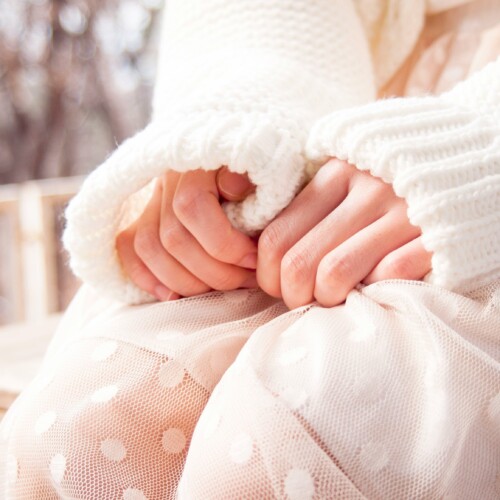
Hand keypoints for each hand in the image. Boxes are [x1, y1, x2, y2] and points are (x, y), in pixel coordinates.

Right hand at [116, 167, 256, 300]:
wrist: (248, 163)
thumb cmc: (262, 178)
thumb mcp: (266, 171)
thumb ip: (255, 176)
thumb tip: (235, 187)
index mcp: (197, 163)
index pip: (192, 207)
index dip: (224, 244)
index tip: (254, 261)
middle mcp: (167, 178)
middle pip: (172, 237)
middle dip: (214, 271)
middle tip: (246, 280)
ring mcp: (151, 200)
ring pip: (148, 249)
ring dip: (187, 281)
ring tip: (222, 288)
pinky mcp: (141, 218)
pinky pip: (128, 250)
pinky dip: (148, 278)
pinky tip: (176, 294)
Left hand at [257, 159, 432, 308]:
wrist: (476, 158)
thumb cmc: (397, 179)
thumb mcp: (352, 173)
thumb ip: (313, 203)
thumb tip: (268, 253)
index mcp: (336, 173)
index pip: (276, 236)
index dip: (266, 273)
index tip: (275, 285)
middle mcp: (366, 190)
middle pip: (299, 262)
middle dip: (290, 294)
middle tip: (302, 299)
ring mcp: (402, 214)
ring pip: (334, 274)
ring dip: (324, 299)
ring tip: (333, 298)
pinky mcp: (435, 238)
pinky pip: (386, 277)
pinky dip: (371, 292)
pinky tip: (373, 287)